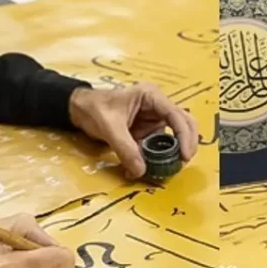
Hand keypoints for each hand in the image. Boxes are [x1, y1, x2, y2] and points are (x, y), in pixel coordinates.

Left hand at [67, 84, 198, 178]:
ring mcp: (153, 120)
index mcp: (151, 97)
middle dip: (187, 143)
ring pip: (172, 138)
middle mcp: (157, 107)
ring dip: (170, 154)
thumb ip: (125, 148)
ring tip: (162, 169)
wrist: (79, 109)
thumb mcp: (109, 127)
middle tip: (182, 162)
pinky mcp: (147, 132)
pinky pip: (157, 147)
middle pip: (184, 123)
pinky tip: (145, 168)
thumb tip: (141, 170)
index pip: (176, 115)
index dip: (184, 135)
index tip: (185, 155)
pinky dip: (156, 158)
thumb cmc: (94, 109)